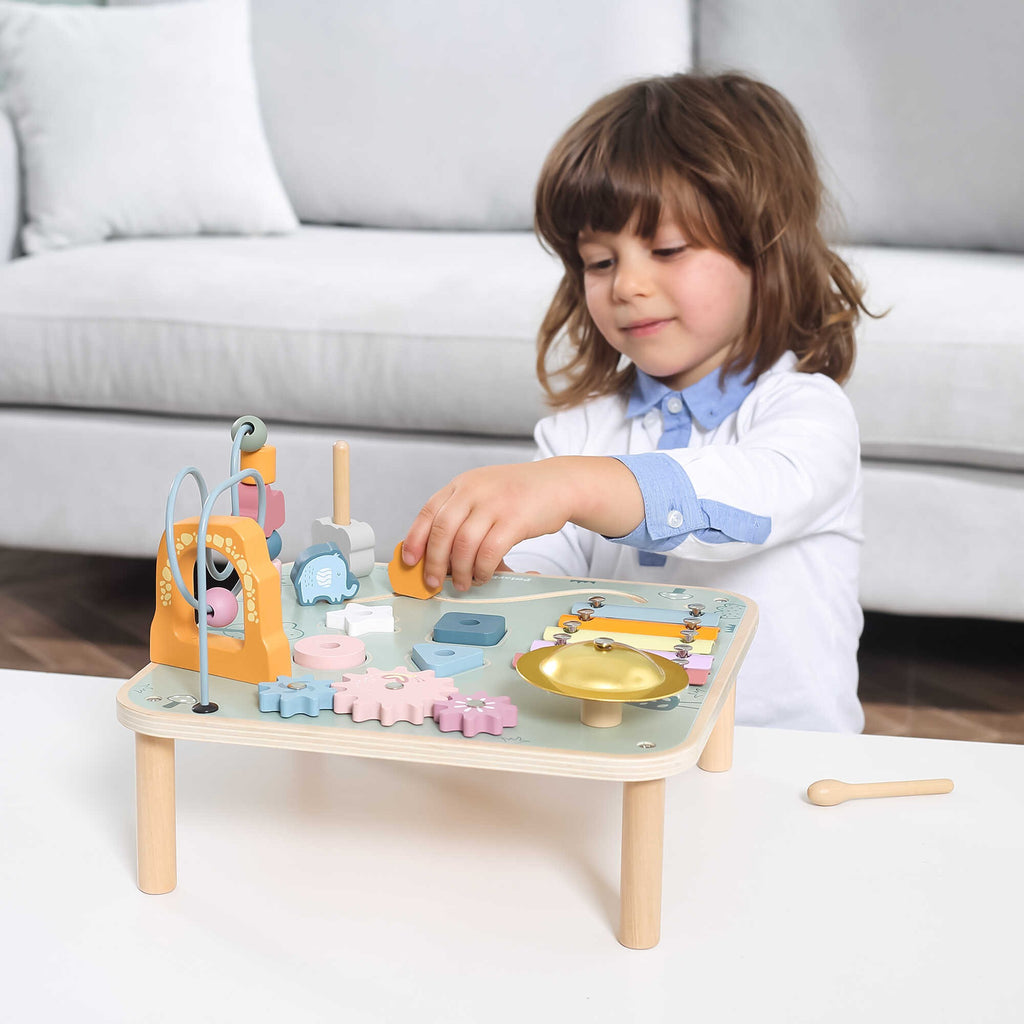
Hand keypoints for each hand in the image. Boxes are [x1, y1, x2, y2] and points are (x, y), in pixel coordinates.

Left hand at [401, 457, 643, 590]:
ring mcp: (494, 503)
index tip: (409, 560)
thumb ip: (463, 515)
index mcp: (462, 485)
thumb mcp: (485, 493)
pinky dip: (482, 569)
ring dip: (460, 570)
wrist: (559, 483)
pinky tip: (483, 576)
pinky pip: (489, 551)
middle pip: (442, 531)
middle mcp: (474, 491)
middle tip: (433, 581)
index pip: (428, 512)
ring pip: (464, 544)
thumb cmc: (519, 495)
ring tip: (463, 583)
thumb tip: (440, 555)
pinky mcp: (515, 519)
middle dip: (434, 562)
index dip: (415, 539)